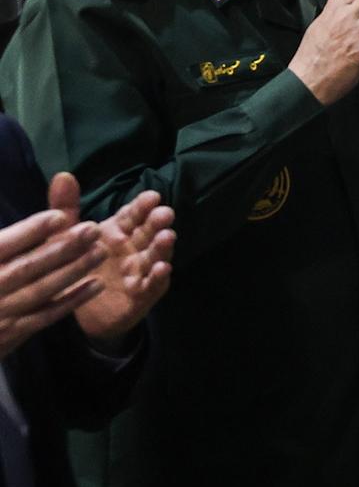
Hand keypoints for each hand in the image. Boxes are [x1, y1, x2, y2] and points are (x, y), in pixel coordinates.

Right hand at [0, 208, 104, 359]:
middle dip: (61, 248)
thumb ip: (18, 233)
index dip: (31, 230)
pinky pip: (46, 316)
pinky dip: (72, 300)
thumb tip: (49, 189)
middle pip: (26, 266)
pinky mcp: (13, 333)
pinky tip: (96, 285)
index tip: (61, 217)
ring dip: (73, 271)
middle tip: (93, 230)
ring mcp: (0, 312)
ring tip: (100, 252)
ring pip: (40, 290)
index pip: (3, 245)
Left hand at [47, 175, 173, 345]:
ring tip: (168, 237)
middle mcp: (132, 249)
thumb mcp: (63, 237)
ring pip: (155, 256)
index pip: (133, 215)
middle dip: (158, 223)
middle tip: (165, 214)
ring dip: (163, 247)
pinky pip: (152, 285)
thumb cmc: (73, 269)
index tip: (152, 196)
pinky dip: (159, 276)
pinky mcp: (142, 294)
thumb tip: (63, 174)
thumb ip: (65, 208)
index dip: (143, 206)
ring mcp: (140, 271)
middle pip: (149, 232)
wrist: (72, 312)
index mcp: (116, 233)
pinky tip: (163, 268)